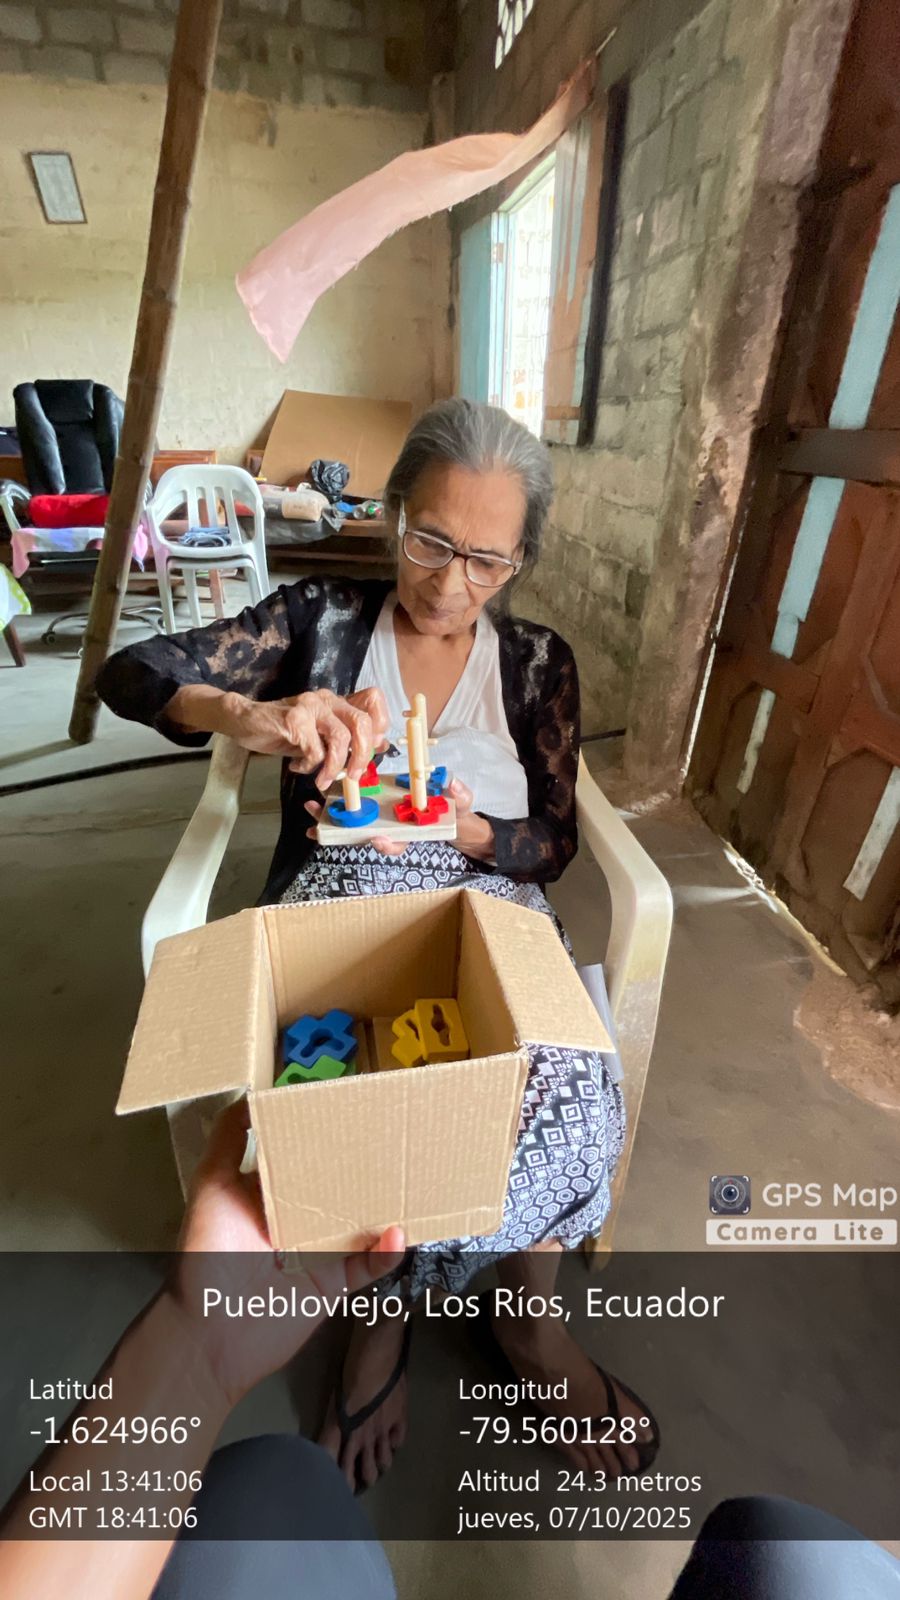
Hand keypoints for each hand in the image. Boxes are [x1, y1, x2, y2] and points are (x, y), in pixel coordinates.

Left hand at [169, 1102, 404, 1406]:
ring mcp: (318, 1253)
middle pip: (339, 1188)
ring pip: (362, 1224)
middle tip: (396, 1139)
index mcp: (271, 1194)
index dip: (326, 1137)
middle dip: (365, 1168)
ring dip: (385, 1207)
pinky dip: (387, 1252)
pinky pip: (368, 1266)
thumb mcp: (210, 1186)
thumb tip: (250, 1095)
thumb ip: (227, 1141)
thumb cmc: (204, 1256)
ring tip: (411, 1181)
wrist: (207, 1334)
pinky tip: (397, 1234)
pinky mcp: (333, 1284)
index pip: (305, 1158)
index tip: (355, 1110)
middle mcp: (297, 1220)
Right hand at [170, 684, 388, 788]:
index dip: (380, 725)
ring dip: (335, 766)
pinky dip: (310, 766)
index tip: (373, 749)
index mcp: (337, 701)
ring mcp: (310, 707)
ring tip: (323, 780)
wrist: (245, 721)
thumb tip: (378, 747)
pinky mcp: (294, 720)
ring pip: (340, 737)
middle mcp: (328, 699)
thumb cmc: (285, 730)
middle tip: (354, 776)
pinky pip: (314, 750)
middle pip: (362, 722)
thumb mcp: (319, 734)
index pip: (373, 699)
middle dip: (362, 754)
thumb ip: (345, 738)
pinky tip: (298, 768)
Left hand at [305, 776, 494, 861]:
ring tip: (312, 809)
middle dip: (341, 833)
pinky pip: (354, 805)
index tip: (379, 839)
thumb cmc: (454, 808)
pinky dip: (336, 802)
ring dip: (330, 818)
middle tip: (318, 830)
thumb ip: (460, 795)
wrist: (451, 808)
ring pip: (354, 822)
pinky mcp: (376, 803)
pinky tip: (319, 795)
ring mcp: (383, 816)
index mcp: (411, 832)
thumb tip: (452, 784)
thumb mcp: (462, 803)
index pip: (397, 844)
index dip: (386, 845)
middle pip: (364, 835)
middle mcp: (393, 827)